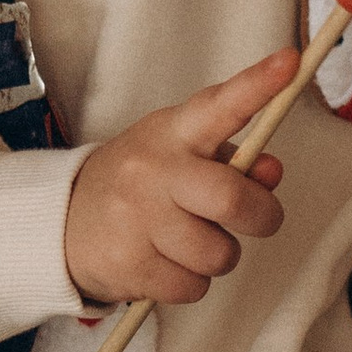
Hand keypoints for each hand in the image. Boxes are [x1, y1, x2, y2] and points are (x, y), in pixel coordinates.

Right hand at [63, 52, 292, 310]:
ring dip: (218, 256)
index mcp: (173, 133)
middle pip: (233, 199)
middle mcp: (153, 170)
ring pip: (218, 254)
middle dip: (261, 217)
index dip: (257, 86)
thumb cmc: (138, 183)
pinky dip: (190, 283)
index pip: (219, 105)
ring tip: (188, 243)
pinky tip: (164, 263)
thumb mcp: (180, 155)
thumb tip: (270, 173)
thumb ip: (232, 160)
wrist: (61, 221)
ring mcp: (137, 218)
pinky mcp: (129, 264)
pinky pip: (193, 287)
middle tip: (256, 220)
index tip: (290, 63)